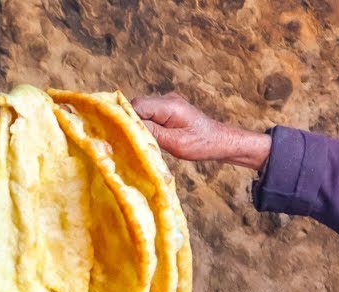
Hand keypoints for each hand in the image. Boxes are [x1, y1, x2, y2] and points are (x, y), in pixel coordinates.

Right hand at [129, 92, 270, 169]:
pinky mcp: (168, 110)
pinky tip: (148, 138)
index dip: (125, 118)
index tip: (119, 133)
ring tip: (140, 141)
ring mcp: (167, 103)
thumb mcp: (176, 143)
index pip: (137, 105)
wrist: (219, 141)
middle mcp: (167, 99)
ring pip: (142, 110)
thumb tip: (129, 127)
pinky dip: (145, 125)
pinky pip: (149, 114)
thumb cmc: (201, 144)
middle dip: (130, 121)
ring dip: (138, 125)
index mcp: (170, 106)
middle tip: (128, 140)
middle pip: (137, 106)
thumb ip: (152, 133)